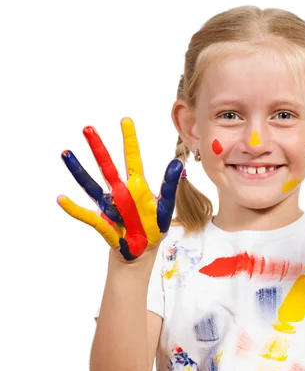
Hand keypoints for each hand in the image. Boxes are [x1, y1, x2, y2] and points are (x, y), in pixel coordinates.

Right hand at [57, 117, 182, 259]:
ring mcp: (109, 205)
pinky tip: (61, 199)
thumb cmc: (154, 227)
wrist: (143, 250)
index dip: (129, 141)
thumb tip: (177, 163)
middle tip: (88, 128)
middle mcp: (120, 191)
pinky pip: (86, 215)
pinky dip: (74, 208)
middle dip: (98, 148)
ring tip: (66, 153)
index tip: (125, 120)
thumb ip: (169, 186)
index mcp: (137, 186)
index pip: (133, 159)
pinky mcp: (103, 222)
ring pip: (91, 184)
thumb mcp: (165, 206)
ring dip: (79, 170)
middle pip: (107, 166)